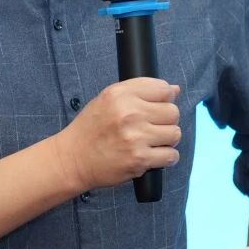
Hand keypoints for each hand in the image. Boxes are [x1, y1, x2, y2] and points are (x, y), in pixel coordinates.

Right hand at [53, 78, 181, 191]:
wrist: (73, 158)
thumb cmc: (91, 128)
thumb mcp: (108, 98)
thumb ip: (140, 90)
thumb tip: (175, 89)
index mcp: (120, 94)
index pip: (163, 89)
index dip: (165, 98)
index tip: (157, 107)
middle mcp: (129, 113)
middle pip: (173, 112)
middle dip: (166, 120)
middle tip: (152, 126)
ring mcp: (136, 137)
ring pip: (175, 133)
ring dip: (167, 139)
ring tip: (152, 141)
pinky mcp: (140, 159)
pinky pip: (171, 156)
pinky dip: (166, 157)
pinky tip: (153, 155)